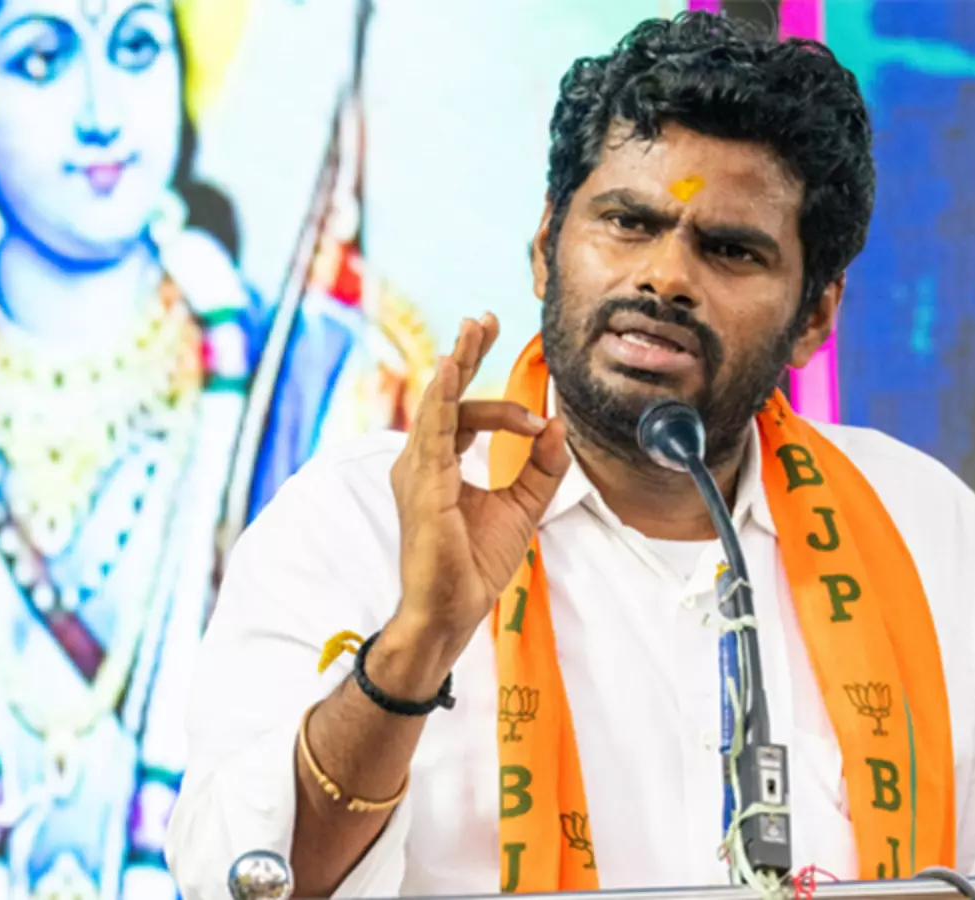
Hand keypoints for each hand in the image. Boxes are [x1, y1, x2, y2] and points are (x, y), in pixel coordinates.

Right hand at [379, 314, 570, 690]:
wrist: (451, 608)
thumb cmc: (473, 564)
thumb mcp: (523, 506)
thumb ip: (542, 467)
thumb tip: (559, 426)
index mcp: (439, 464)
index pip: (463, 411)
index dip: (495, 395)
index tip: (536, 412)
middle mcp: (421, 460)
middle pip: (445, 394)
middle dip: (467, 353)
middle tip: (484, 319)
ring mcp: (416, 470)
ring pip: (440, 403)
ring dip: (459, 362)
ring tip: (473, 329)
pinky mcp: (422, 484)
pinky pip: (433, 430)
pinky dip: (443, 396)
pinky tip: (451, 367)